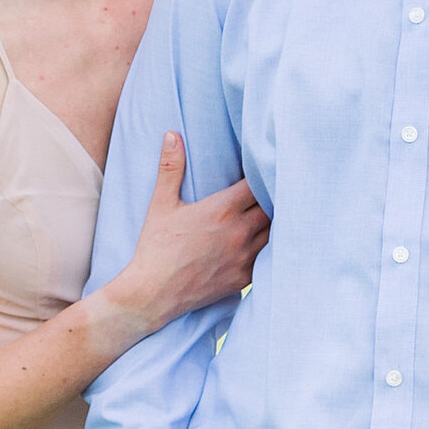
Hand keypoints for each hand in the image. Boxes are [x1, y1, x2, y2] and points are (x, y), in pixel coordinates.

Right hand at [111, 133, 269, 330]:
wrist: (153, 293)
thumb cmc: (156, 247)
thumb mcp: (161, 204)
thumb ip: (171, 168)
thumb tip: (172, 134)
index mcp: (222, 209)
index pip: (258, 184)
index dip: (263, 174)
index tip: (262, 168)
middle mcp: (239, 232)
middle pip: (273, 207)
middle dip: (272, 196)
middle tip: (271, 188)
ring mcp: (245, 256)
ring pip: (275, 232)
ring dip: (274, 222)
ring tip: (273, 212)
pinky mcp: (245, 277)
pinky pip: (269, 258)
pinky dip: (269, 248)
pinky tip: (266, 242)